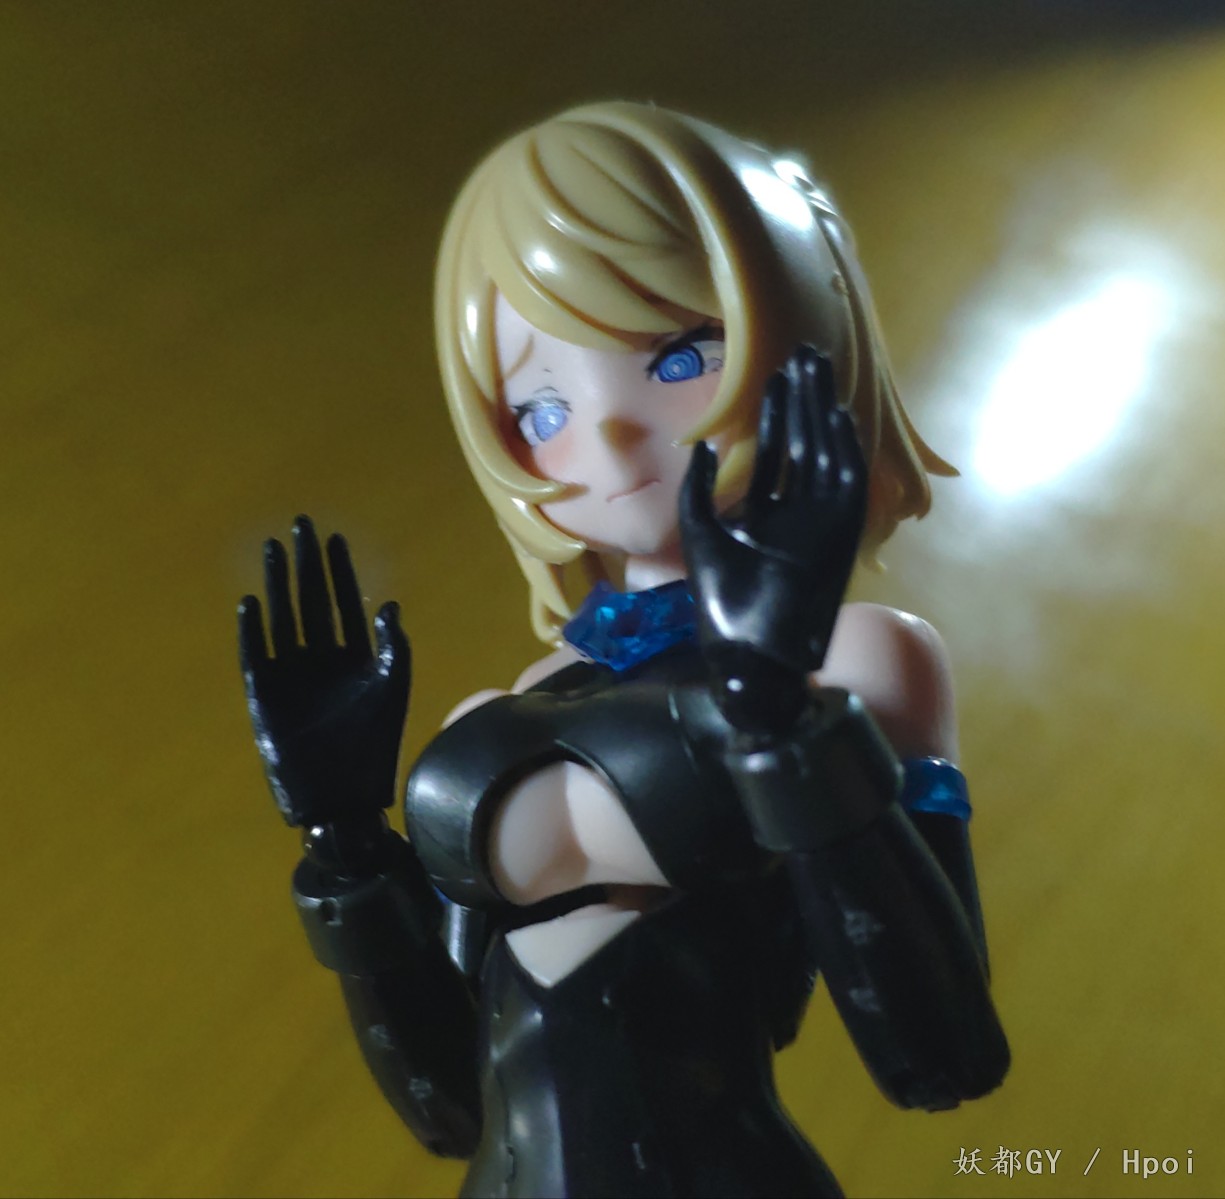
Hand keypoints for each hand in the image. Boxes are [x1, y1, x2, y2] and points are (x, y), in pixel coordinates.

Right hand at [238, 515, 409, 829]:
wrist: (344, 794)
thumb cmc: (374, 745)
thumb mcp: (392, 689)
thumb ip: (395, 646)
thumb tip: (389, 603)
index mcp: (353, 657)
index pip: (343, 603)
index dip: (339, 571)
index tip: (334, 539)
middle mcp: (320, 659)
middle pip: (310, 601)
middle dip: (307, 564)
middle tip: (301, 525)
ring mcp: (291, 674)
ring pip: (283, 619)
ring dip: (278, 585)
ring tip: (273, 550)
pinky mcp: (266, 695)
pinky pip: (256, 655)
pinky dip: (253, 630)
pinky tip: (253, 603)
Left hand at [680, 345, 866, 731]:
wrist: (750, 654)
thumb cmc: (719, 604)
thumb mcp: (700, 536)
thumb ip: (699, 492)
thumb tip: (703, 447)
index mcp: (763, 512)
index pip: (772, 451)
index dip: (774, 412)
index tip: (776, 374)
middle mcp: (796, 511)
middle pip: (802, 443)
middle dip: (803, 400)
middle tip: (805, 356)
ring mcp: (820, 522)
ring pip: (824, 456)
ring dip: (822, 415)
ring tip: (817, 373)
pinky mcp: (840, 538)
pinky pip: (847, 487)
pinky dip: (845, 453)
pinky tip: (837, 417)